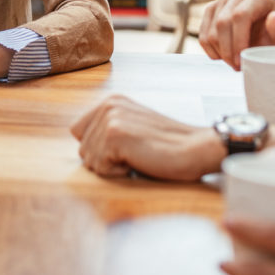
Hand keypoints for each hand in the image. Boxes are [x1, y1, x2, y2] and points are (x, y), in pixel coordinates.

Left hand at [69, 94, 225, 180]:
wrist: (195, 148)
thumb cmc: (167, 147)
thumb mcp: (133, 128)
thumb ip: (108, 130)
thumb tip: (84, 150)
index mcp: (111, 101)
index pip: (79, 132)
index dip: (98, 149)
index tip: (126, 149)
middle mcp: (108, 105)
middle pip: (83, 149)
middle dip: (106, 160)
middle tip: (136, 154)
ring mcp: (110, 118)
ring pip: (90, 160)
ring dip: (113, 167)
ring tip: (138, 156)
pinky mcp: (115, 134)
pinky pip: (101, 168)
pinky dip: (119, 173)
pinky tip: (139, 162)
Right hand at [198, 0, 274, 68]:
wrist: (267, 42)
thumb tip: (274, 17)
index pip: (241, 15)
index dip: (238, 40)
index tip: (241, 61)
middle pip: (223, 23)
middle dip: (228, 51)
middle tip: (238, 67)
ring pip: (211, 31)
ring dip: (221, 53)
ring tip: (235, 62)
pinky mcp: (211, 10)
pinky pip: (203, 36)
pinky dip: (212, 51)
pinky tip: (225, 56)